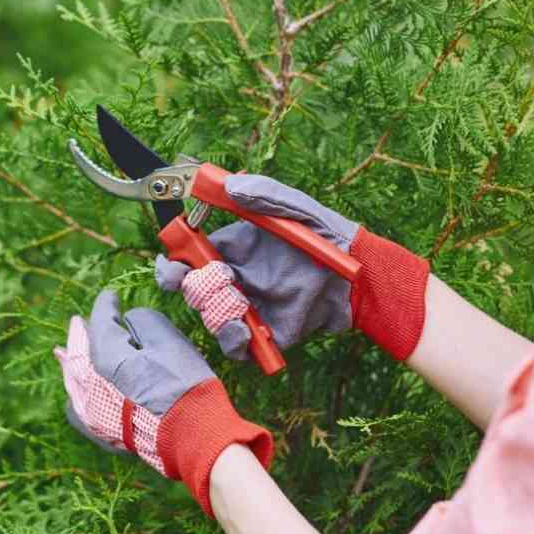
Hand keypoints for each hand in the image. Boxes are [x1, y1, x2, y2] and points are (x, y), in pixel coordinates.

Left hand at [54, 290, 273, 515]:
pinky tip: (76, 393)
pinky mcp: (103, 432)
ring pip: (74, 380)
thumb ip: (143, 321)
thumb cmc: (184, 386)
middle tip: (78, 322)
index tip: (111, 296)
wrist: (193, 437)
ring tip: (65, 352)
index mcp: (106, 359)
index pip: (100, 323)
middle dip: (81, 335)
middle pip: (80, 352)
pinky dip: (76, 395)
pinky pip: (79, 409)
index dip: (105, 306)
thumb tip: (129, 321)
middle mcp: (92, 385)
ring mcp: (94, 412)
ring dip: (72, 362)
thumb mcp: (169, 341)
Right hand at [155, 174, 428, 361]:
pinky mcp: (266, 334)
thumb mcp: (296, 208)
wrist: (361, 276)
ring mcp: (250, 307)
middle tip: (218, 281)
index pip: (188, 257)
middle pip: (193, 290)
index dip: (173, 264)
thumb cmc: (329, 234)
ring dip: (215, 312)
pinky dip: (234, 341)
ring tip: (237, 303)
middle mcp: (236, 278)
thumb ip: (264, 194)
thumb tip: (229, 187)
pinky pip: (237, 346)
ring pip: (211, 318)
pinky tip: (244, 331)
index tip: (172, 267)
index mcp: (233, 247)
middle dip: (194, 288)